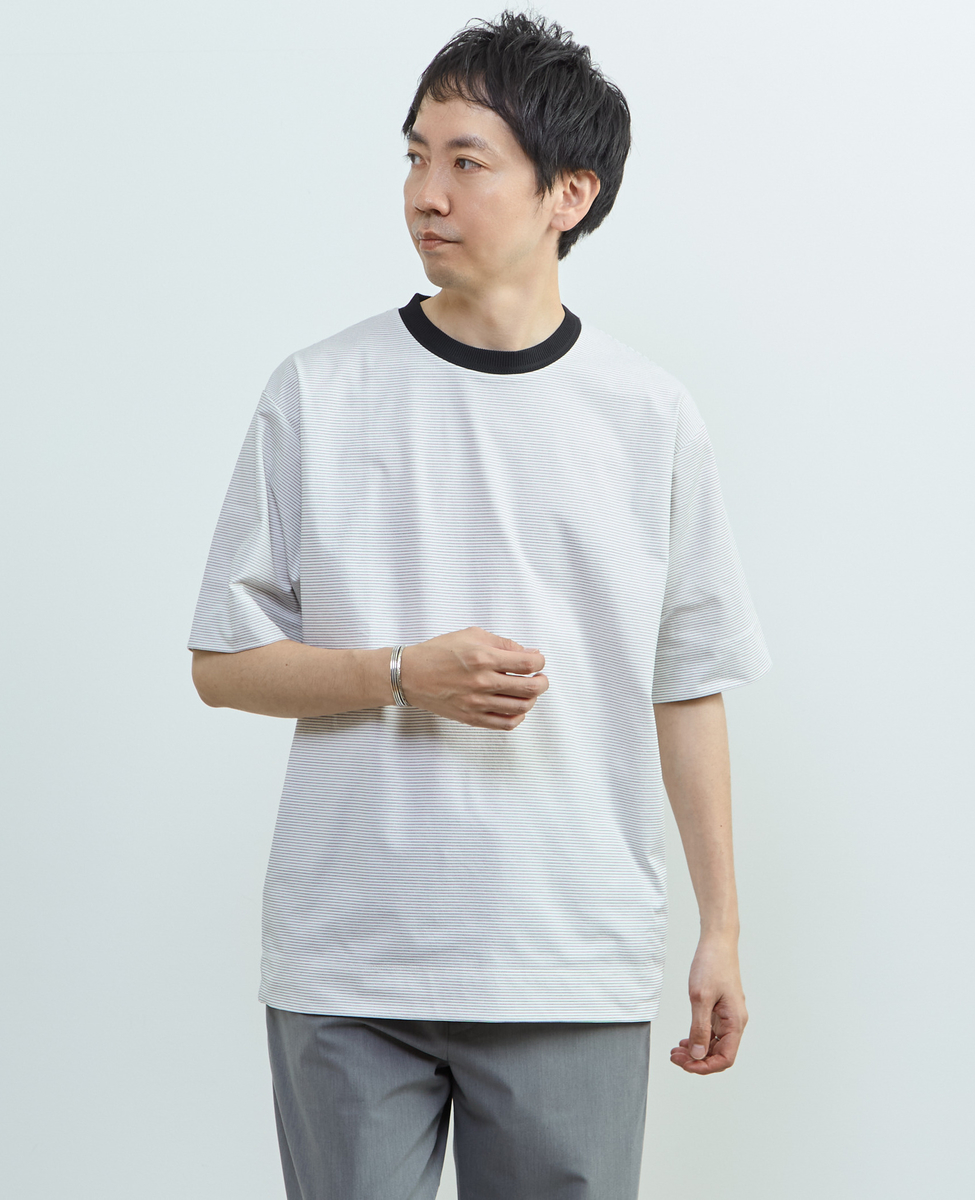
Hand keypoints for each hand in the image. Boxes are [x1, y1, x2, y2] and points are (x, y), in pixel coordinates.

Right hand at [399, 626, 547, 730]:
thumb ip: (503, 643)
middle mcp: (483, 682)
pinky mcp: (472, 718)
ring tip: (528, 692)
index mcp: (484, 658)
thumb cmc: (439, 652)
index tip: (537, 660)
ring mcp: (478, 703)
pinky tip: (515, 708)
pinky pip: (505, 724)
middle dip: (542, 682)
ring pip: (521, 708)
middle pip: (530, 688)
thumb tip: (529, 653)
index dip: (539, 661)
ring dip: (532, 699)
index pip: (528, 664)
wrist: (411, 675)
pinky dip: (517, 717)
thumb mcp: (471, 635)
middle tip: (540, 677)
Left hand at [670, 934, 747, 1073]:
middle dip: (697, 1060)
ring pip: (714, 1044)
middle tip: (675, 1057)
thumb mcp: (700, 997)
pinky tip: (685, 1040)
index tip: (686, 1064)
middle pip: (719, 1054)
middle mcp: (735, 1022)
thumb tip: (698, 1055)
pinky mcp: (721, 1009)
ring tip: (676, 1051)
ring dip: (696, 1051)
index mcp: (735, 1022)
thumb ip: (699, 1028)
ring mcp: (728, 1016)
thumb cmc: (712, 964)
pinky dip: (698, 1038)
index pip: (725, 1058)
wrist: (717, 942)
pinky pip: (712, 1032)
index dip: (705, 1066)